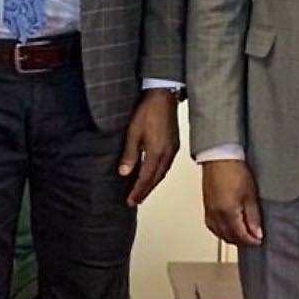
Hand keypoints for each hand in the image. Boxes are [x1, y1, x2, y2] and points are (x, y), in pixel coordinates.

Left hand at [119, 89, 180, 206]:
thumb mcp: (133, 133)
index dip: (137, 191)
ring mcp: (172, 150)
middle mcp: (167, 155)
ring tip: (142, 192)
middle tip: (135, 201)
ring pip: (162, 174)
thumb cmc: (147, 112)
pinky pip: (166, 166)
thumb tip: (124, 173)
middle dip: (145, 191)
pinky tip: (152, 175)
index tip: (130, 201)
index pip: (146, 179)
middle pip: (155, 179)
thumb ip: (130, 155)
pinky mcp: (174, 145)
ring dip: (152, 184)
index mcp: (157, 153)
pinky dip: (158, 174)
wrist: (163, 97)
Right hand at [202, 159, 263, 245]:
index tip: (260, 239)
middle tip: (253, 238)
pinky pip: (211, 225)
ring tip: (242, 234)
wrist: (219, 157)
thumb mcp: (250, 195)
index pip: (241, 236)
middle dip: (242, 241)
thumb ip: (253, 217)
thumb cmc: (234, 170)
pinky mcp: (206, 205)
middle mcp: (216, 214)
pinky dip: (220, 230)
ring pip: (219, 233)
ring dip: (231, 237)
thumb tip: (257, 233)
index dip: (252, 240)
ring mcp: (209, 210)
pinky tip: (226, 227)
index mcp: (227, 213)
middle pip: (229, 237)